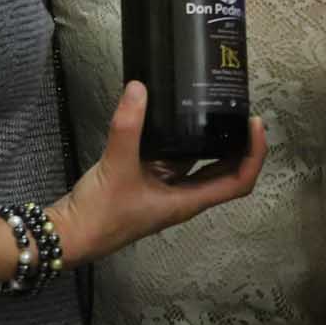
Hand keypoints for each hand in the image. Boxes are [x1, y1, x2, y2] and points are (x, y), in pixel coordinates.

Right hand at [47, 83, 266, 265]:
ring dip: (213, 142)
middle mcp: (183, 197)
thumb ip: (128, 126)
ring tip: (216, 109)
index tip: (254, 124)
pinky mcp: (149, 183)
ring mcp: (167, 191)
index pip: (238, 181)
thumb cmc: (100, 214)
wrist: (71, 234)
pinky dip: (183, 142)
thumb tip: (140, 89)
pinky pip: (175, 161)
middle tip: (241, 111)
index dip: (254, 154)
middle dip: (240, 145)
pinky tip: (177, 120)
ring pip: (200, 165)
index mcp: (187, 201)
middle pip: (226, 172)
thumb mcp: (116, 165)